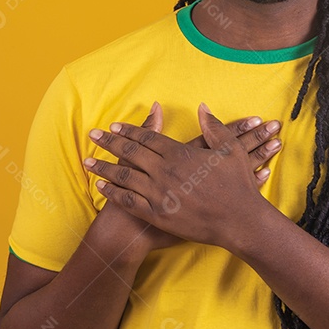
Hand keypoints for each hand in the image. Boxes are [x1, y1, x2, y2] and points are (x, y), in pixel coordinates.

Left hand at [86, 102, 281, 253]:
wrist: (240, 221)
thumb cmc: (238, 185)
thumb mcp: (231, 149)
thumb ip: (214, 126)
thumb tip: (202, 107)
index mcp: (179, 154)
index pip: (147, 137)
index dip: (128, 130)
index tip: (114, 125)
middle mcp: (164, 171)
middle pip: (130, 152)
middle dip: (109, 142)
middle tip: (93, 135)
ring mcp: (159, 194)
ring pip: (124, 176)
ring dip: (104, 167)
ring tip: (88, 162)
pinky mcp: (158, 215)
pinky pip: (129, 201)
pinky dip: (113, 193)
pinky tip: (101, 187)